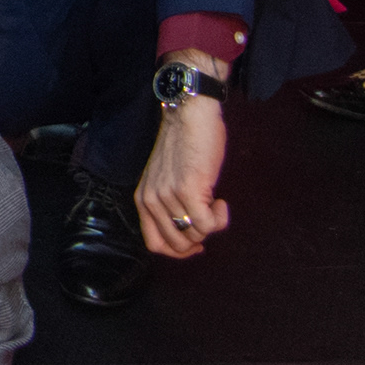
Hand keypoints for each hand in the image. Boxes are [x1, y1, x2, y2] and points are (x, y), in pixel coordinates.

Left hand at [135, 88, 231, 259]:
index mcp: (143, 199)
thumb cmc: (184, 143)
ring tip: (216, 205)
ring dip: (212, 226)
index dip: (178, 251)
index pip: (154, 244)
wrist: (190, 114)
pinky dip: (220, 219)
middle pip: (176, 244)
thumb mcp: (165, 178)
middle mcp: (152, 200)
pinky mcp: (189, 189)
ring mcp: (169, 196)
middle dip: (198, 240)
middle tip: (210, 220)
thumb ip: (167, 202)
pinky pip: (208, 224)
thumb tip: (187, 229)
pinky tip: (221, 202)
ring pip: (194, 235)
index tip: (196, 243)